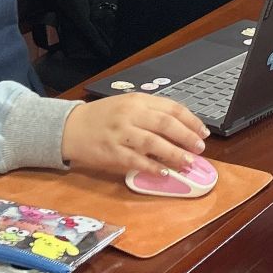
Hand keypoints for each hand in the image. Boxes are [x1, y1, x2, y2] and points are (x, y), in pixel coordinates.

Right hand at [62, 94, 207, 178]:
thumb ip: (151, 113)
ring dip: (174, 154)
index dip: (191, 120)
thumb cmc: (102, 117)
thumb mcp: (127, 105)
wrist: (69, 127)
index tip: (203, 132)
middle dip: (187, 137)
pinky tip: (164, 172)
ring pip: (154, 143)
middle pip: (166, 124)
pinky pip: (136, 160)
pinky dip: (153, 167)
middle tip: (200, 148)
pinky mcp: (112, 152)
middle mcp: (130, 114)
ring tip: (188, 162)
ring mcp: (120, 133)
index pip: (171, 108)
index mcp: (137, 100)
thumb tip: (181, 128)